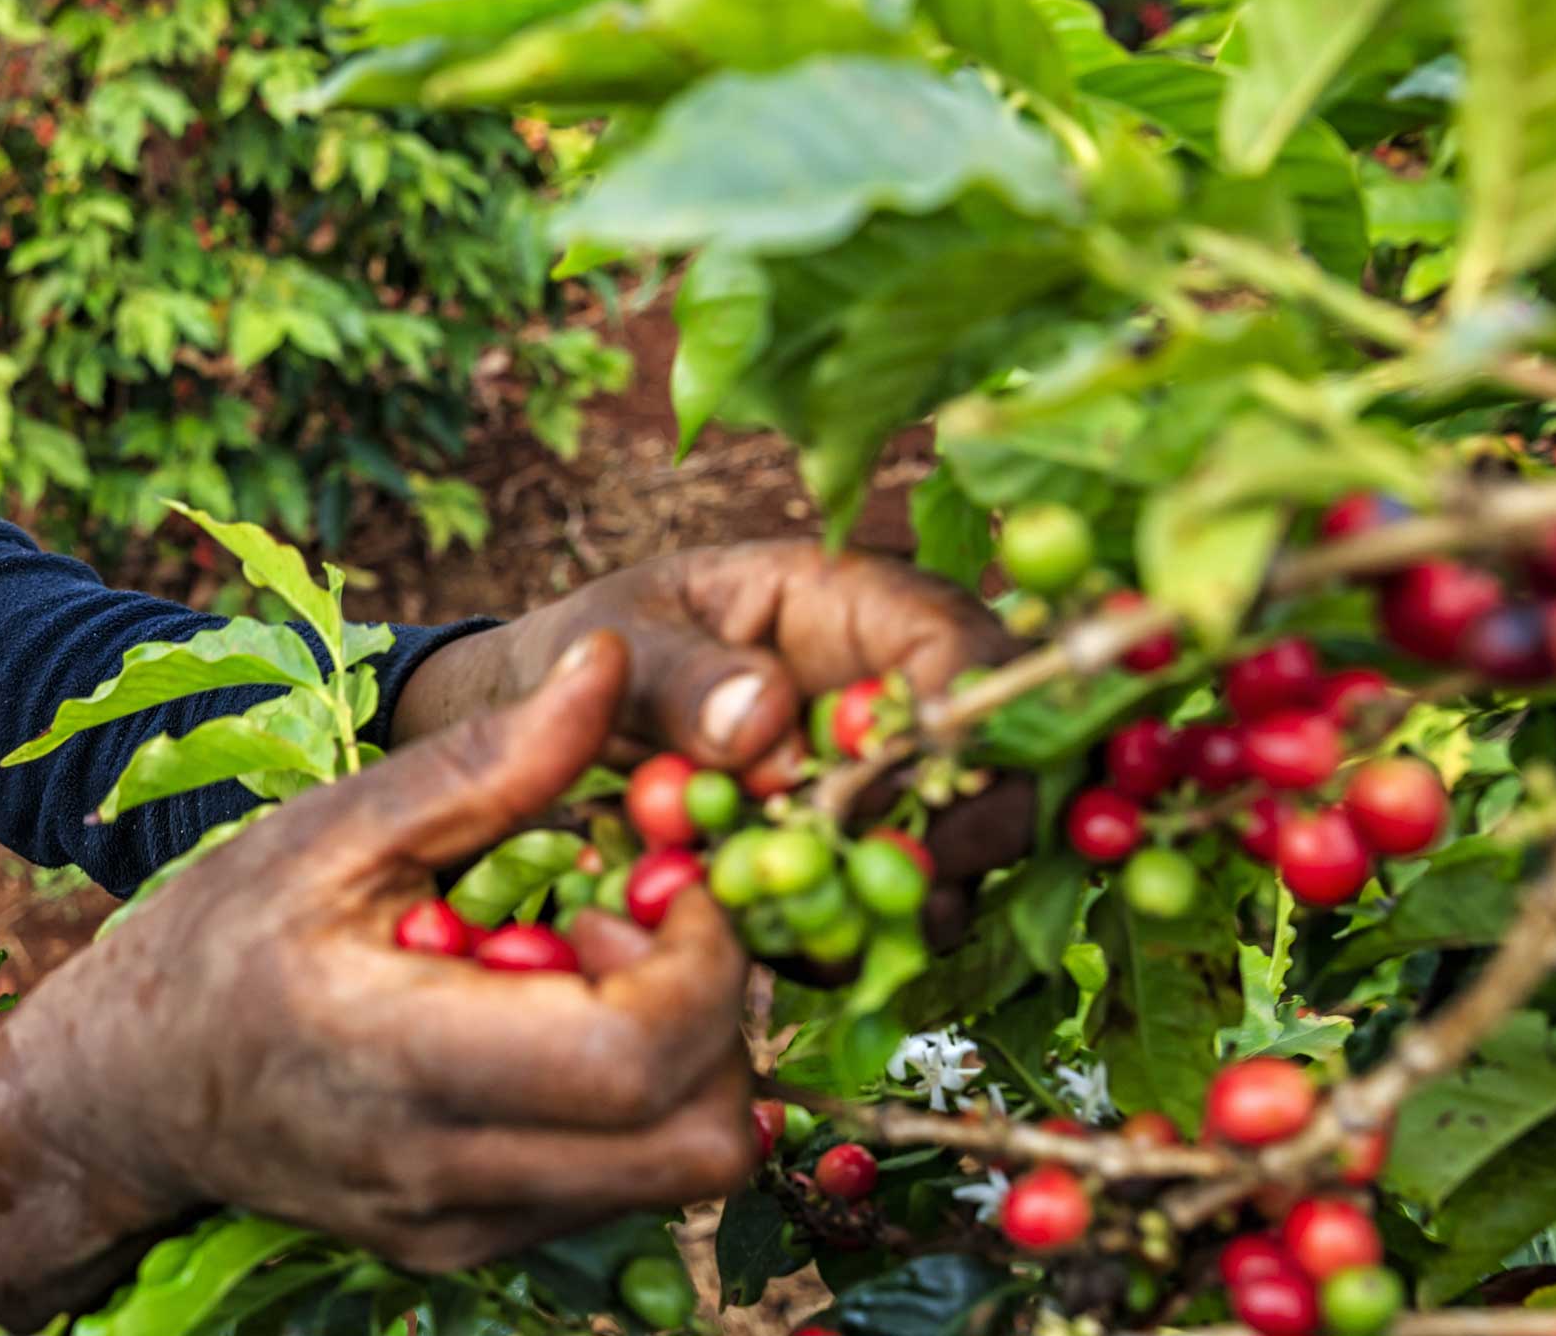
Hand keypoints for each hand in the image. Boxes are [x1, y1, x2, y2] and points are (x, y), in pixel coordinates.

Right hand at [0, 635, 759, 1333]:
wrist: (125, 1091)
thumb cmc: (221, 936)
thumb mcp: (334, 827)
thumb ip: (486, 762)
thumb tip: (611, 666)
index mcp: (399, 1057)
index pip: (634, 1057)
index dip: (703, 964)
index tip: (666, 881)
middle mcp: (445, 1170)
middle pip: (697, 1143)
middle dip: (716, 1019)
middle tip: (636, 928)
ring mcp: (465, 1227)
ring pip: (677, 1174)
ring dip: (681, 1063)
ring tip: (587, 973)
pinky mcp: (474, 1248)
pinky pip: (619, 1188)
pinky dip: (628, 1104)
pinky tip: (549, 1027)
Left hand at [393, 539, 1027, 879]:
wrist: (555, 715)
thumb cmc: (601, 646)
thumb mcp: (622, 638)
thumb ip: (682, 675)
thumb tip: (763, 720)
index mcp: (856, 604)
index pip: (966, 648)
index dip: (962, 719)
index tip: (903, 784)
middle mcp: (898, 693)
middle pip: (1000, 762)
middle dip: (962, 829)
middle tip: (890, 882)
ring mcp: (886, 781)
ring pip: (960, 852)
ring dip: (909, 900)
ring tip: (827, 925)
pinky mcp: (853, 856)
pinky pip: (890, 910)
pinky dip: (854, 940)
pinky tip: (792, 950)